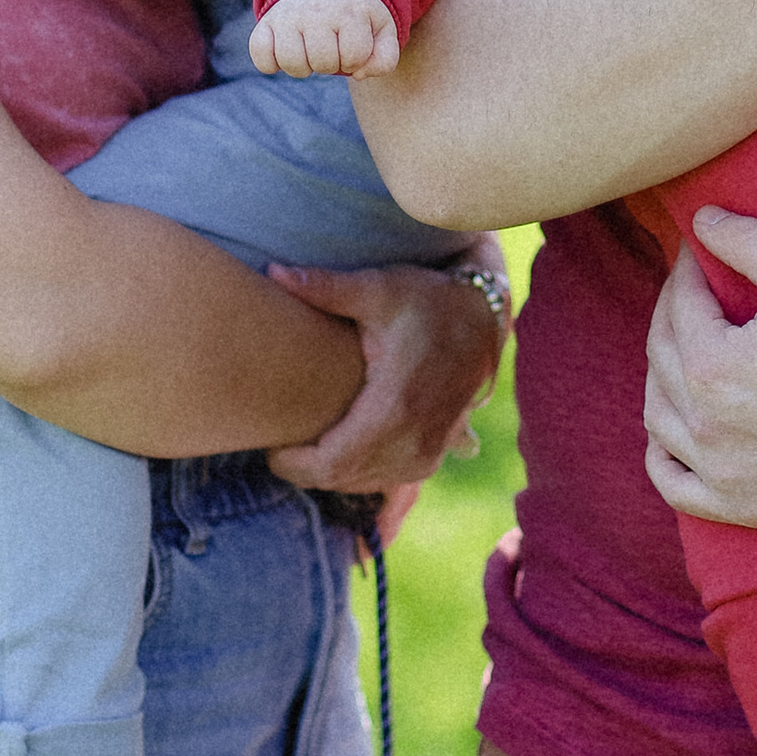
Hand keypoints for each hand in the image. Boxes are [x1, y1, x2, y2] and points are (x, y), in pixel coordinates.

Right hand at [248, 0, 399, 78]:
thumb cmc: (357, 14)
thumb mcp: (382, 31)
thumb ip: (384, 59)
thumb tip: (358, 74)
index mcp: (350, 10)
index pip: (354, 58)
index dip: (356, 60)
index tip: (353, 44)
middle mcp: (317, 9)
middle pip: (323, 64)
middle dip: (331, 63)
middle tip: (331, 45)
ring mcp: (288, 13)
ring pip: (292, 64)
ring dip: (304, 67)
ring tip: (310, 50)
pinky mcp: (266, 20)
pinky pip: (260, 55)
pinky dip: (270, 63)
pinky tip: (284, 52)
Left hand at [264, 254, 505, 498]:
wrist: (484, 318)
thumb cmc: (427, 301)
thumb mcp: (379, 288)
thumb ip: (326, 287)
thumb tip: (276, 272)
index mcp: (395, 406)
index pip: (332, 463)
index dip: (295, 464)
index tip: (272, 447)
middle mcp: (415, 439)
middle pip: (343, 478)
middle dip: (306, 469)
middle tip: (282, 445)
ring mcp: (429, 451)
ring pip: (364, 484)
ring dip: (332, 472)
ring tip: (307, 444)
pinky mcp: (435, 453)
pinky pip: (387, 479)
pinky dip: (360, 472)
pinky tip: (344, 449)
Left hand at [644, 210, 756, 522]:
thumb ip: (748, 243)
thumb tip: (701, 220)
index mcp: (711, 363)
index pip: (679, 304)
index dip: (686, 271)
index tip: (697, 253)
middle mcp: (703, 421)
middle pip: (662, 355)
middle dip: (671, 314)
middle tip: (690, 292)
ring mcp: (719, 470)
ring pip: (658, 418)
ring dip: (660, 377)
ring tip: (679, 352)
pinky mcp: (741, 505)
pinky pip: (675, 483)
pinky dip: (662, 457)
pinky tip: (669, 435)